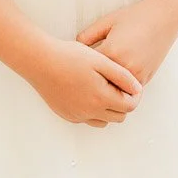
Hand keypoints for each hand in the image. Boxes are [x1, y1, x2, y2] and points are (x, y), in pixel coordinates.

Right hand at [28, 38, 142, 128]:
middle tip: (120, 86)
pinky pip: (87, 119)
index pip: (129, 106)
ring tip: (104, 89)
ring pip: (104, 120)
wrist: (40, 61)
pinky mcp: (66, 115)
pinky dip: (94, 110)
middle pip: (119, 117)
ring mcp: (77, 115)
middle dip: (124, 103)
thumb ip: (122, 76)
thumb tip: (137, 89)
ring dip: (109, 109)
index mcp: (101, 98)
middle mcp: (89, 112)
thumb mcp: (100, 61)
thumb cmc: (70, 57)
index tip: (132, 85)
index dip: (135, 96)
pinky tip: (89, 92)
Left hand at [76, 0, 177, 92]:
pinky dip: (117, 91)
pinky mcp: (145, 79)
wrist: (164, 17)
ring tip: (91, 89)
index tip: (69, 70)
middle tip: (76, 86)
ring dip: (103, 91)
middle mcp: (124, 67)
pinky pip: (126, 93)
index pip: (86, 68)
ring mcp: (136, 75)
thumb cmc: (134, 17)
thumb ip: (87, 35)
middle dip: (88, 84)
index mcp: (111, 52)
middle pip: (98, 85)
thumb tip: (73, 49)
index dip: (77, 68)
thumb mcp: (107, 21)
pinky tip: (109, 87)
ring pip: (113, 93)